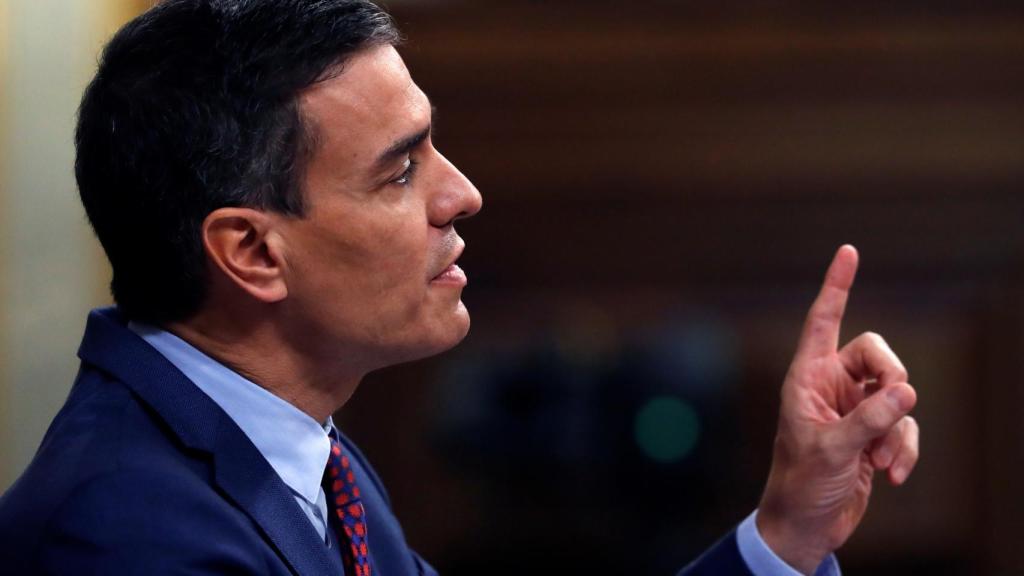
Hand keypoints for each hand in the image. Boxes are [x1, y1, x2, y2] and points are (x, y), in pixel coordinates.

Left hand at [756, 245, 919, 574]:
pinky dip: (903, 450)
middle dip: (893, 379)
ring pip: (896, 395)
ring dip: (897, 430)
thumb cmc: (801, 483)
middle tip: (896, 405)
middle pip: (877, 355)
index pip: (822, 321)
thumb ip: (869, 419)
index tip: (848, 251)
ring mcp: (854, 410)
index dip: (836, 286)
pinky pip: (903, 426)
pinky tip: (890, 475)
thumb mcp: (831, 449)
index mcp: (806, 378)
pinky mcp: (873, 433)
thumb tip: (907, 392)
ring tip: (880, 461)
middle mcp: (831, 386)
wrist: (807, 524)